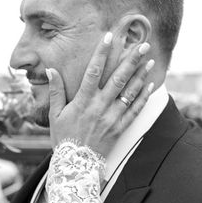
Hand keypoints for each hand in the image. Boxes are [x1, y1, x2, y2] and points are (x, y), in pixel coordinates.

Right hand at [47, 32, 153, 157]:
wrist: (75, 165)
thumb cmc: (63, 138)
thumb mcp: (54, 114)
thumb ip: (56, 91)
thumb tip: (50, 70)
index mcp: (82, 101)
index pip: (93, 71)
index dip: (101, 52)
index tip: (108, 37)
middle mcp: (99, 107)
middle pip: (118, 78)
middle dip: (131, 60)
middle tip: (142, 44)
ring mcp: (112, 118)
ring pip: (130, 92)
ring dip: (141, 74)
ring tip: (149, 59)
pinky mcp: (120, 128)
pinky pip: (135, 110)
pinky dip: (144, 96)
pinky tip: (150, 84)